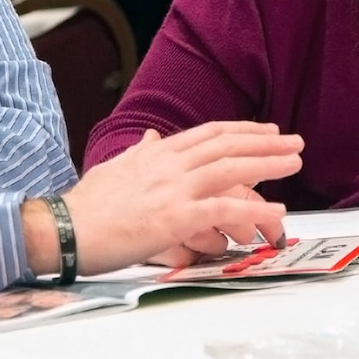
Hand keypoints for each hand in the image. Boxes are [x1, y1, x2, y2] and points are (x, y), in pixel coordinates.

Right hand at [46, 122, 302, 276]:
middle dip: (264, 141)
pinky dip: (255, 209)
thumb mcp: (113, 169)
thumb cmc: (85, 207)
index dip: (240, 130)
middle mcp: (168, 165)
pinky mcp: (175, 218)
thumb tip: (148, 138)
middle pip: (226, 145)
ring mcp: (173, 189)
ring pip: (231, 169)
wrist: (64, 227)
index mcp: (155, 153)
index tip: (265, 130)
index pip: (207, 134)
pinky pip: (224, 210)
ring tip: (295, 162)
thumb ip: (136, 154)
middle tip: (294, 142)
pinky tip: (276, 210)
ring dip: (268, 163)